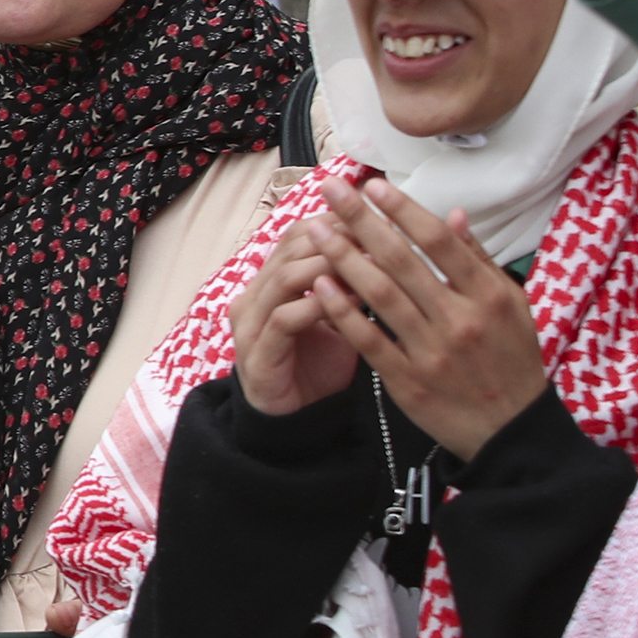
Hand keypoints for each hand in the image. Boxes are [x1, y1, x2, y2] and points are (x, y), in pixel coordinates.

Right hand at [229, 219, 361, 417]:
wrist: (295, 421)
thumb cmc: (319, 364)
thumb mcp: (337, 315)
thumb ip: (349, 282)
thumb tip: (386, 245)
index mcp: (270, 281)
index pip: (297, 235)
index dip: (334, 221)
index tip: (376, 216)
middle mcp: (254, 295)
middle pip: (290, 249)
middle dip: (336, 238)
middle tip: (378, 235)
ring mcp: (250, 324)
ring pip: (285, 278)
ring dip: (328, 267)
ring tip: (367, 263)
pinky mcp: (257, 355)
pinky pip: (283, 320)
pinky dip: (315, 307)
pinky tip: (346, 303)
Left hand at [305, 179, 549, 460]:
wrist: (512, 432)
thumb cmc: (512, 360)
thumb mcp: (514, 308)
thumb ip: (480, 261)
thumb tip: (454, 214)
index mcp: (490, 296)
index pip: (440, 242)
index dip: (403, 210)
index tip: (372, 184)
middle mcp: (461, 320)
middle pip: (402, 261)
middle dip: (362, 221)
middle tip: (330, 190)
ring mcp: (432, 352)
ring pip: (380, 296)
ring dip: (344, 259)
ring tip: (316, 230)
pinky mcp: (408, 381)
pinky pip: (369, 340)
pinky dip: (343, 311)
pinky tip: (321, 284)